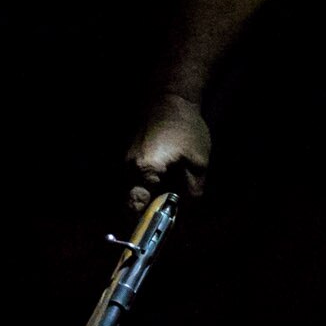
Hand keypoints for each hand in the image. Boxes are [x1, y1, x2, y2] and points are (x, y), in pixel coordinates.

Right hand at [125, 92, 211, 213]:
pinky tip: (165, 176)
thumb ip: (192, 192)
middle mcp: (129, 168)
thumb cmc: (186, 127)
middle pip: (133, 201)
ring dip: (150, 195)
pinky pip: (135, 177)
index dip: (145, 223)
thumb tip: (185, 212)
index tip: (157, 228)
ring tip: (169, 191)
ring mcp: (127, 160)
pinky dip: (148, 183)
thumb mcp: (198, 163)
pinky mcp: (131, 155)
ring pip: (134, 190)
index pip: (135, 208)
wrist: (171, 96)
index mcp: (144, 171)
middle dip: (150, 208)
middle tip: (168, 209)